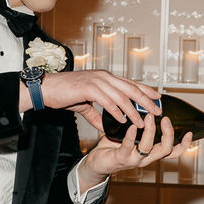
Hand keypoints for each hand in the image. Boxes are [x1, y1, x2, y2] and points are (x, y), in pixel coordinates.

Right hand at [26, 69, 161, 128]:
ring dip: (133, 110)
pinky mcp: (88, 88)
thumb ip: (96, 115)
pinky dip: (117, 111)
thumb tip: (104, 127)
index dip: (145, 90)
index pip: (130, 83)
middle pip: (131, 88)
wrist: (45, 89)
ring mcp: (96, 81)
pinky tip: (124, 120)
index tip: (157, 98)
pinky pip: (107, 101)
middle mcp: (104, 77)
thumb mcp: (85, 105)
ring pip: (121, 96)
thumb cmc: (63, 94)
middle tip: (157, 111)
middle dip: (146, 101)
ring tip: (142, 122)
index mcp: (105, 78)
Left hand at [78, 114, 192, 183]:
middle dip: (168, 133)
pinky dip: (131, 136)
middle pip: (166, 150)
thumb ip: (141, 124)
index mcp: (151, 152)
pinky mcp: (120, 159)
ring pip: (148, 148)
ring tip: (149, 117)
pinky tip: (132, 127)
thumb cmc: (114, 147)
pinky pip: (128, 148)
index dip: (184, 145)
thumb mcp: (132, 135)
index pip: (173, 152)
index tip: (189, 132)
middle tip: (165, 118)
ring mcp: (134, 160)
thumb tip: (147, 106)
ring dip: (150, 131)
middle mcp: (146, 158)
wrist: (97, 163)